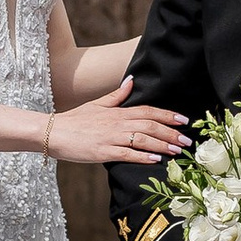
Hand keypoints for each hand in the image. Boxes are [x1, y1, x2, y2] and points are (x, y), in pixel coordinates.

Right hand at [47, 85, 184, 167]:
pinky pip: (127, 154)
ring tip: (178, 151)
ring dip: (163, 145)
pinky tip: (156, 160)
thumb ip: (117, 94)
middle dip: (171, 133)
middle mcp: (117, 123)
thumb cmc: (75, 120)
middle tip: (188, 140)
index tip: (183, 120)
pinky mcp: (103, 152)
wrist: (53, 132)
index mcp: (118, 112)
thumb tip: (132, 80)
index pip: (148, 111)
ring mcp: (111, 137)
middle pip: (150, 125)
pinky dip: (143, 156)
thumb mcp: (97, 104)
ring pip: (143, 139)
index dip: (167, 115)